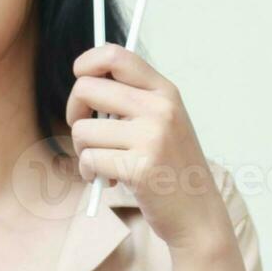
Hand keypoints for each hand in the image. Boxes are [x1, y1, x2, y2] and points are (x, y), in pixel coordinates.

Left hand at [66, 43, 233, 258]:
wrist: (197, 215)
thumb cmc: (171, 168)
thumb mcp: (163, 122)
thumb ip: (132, 99)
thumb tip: (84, 80)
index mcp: (165, 91)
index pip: (116, 55)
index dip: (86, 63)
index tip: (79, 77)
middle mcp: (160, 108)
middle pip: (85, 89)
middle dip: (74, 112)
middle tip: (86, 134)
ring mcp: (151, 137)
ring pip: (82, 130)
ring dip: (83, 151)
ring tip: (104, 165)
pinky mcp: (140, 168)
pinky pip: (88, 160)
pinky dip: (89, 174)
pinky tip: (108, 182)